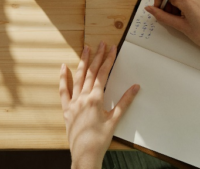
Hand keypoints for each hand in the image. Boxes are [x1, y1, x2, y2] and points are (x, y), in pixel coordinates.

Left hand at [59, 43, 139, 168]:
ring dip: (83, 62)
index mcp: (95, 99)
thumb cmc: (100, 139)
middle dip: (97, 56)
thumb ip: (125, 101)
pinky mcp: (66, 110)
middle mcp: (83, 97)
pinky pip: (63, 91)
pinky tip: (64, 67)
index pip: (103, 74)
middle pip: (91, 72)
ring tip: (86, 49)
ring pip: (78, 77)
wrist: (85, 155)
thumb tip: (136, 87)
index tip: (112, 48)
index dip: (108, 59)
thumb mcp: (115, 120)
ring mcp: (73, 103)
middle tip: (101, 43)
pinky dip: (63, 78)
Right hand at [146, 0, 199, 56]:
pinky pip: (183, 0)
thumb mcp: (180, 26)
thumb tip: (149, 9)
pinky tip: (185, 19)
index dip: (158, 3)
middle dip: (166, 8)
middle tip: (173, 21)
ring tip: (181, 22)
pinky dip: (180, 8)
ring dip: (173, 9)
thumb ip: (162, 16)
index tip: (160, 14)